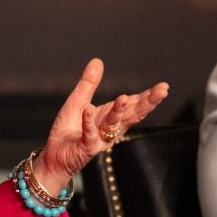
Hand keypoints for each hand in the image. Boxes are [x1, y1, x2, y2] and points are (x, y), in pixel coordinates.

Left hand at [33, 58, 168, 192]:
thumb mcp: (79, 101)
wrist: (53, 155)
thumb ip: (89, 83)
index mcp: (110, 116)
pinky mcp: (85, 147)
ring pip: (112, 124)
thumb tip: (98, 60)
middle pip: (131, 115)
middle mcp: (109, 129)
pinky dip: (88, 122)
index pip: (133, 106)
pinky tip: (89, 110)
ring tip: (124, 97)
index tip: (163, 87)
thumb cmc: (69, 130)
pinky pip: (88, 134)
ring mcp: (99, 139)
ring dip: (118, 111)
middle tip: (161, 92)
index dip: (148, 97)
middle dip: (147, 104)